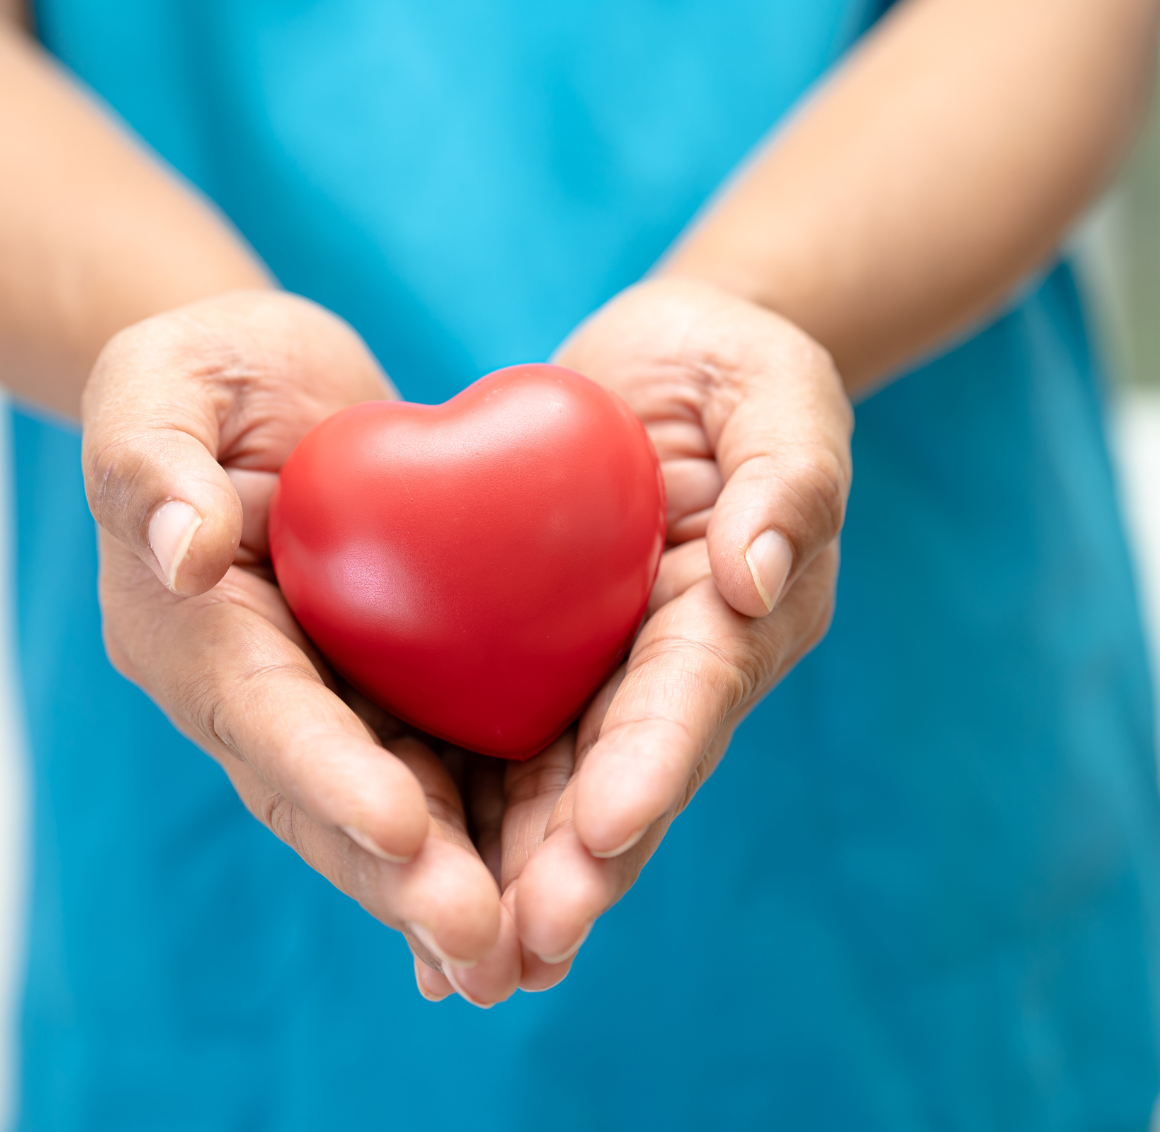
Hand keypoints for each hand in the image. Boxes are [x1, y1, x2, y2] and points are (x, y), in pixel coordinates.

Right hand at [82, 291, 524, 999]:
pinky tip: (548, 876)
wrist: (280, 392)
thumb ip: (153, 461)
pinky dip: (487, 828)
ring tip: (526, 948)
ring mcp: (327, 698)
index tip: (406, 829)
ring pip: (391, 807)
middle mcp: (257, 689)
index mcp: (193, 631)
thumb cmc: (212, 374)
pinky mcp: (392, 687)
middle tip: (483, 941)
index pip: (264, 715)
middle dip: (402, 877)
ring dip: (452, 883)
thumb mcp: (166, 382)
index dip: (330, 776)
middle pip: (329, 798)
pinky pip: (443, 764)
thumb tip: (184, 553)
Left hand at [413, 278, 851, 996]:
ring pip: (563, 781)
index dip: (655, 767)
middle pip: (628, 772)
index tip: (606, 835)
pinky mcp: (548, 654)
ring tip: (466, 960)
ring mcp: (611, 668)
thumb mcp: (775, 393)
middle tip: (525, 949)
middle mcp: (679, 663)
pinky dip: (471, 809)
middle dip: (582, 863)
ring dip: (520, 870)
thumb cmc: (731, 368)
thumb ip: (789, 477)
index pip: (696, 697)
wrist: (666, 367)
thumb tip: (758, 577)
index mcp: (743, 614)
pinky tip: (419, 874)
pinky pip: (507, 735)